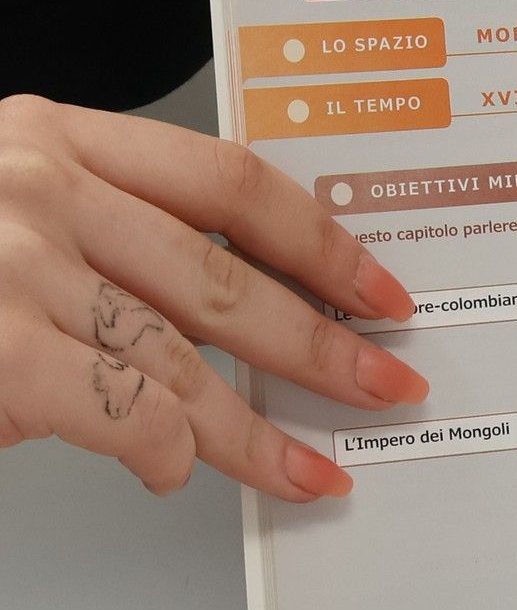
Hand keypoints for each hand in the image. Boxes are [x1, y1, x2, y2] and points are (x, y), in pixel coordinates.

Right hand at [0, 96, 425, 500]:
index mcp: (53, 137)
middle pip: (228, 276)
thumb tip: (218, 326)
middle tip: (385, 387)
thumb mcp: (1, 204)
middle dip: (322, 346)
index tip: (378, 288)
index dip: (322, 242)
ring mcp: (9, 264)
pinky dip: (162, 451)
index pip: (230, 182)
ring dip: (257, 432)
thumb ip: (100, 238)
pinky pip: (120, 411)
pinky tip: (175, 472)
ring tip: (307, 470)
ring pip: (183, 359)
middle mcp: (37, 187)